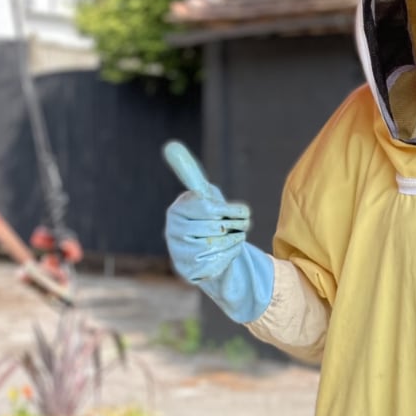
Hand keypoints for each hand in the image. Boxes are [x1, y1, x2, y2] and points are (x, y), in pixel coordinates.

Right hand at [163, 142, 273, 324]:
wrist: (205, 251)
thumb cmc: (206, 218)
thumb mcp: (203, 197)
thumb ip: (192, 176)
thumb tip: (171, 145)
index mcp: (178, 210)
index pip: (208, 208)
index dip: (230, 211)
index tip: (244, 212)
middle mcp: (174, 232)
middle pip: (216, 227)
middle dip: (237, 225)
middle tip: (244, 224)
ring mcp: (181, 253)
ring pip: (220, 244)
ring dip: (236, 239)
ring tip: (237, 235)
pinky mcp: (190, 270)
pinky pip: (221, 260)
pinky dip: (232, 254)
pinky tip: (230, 250)